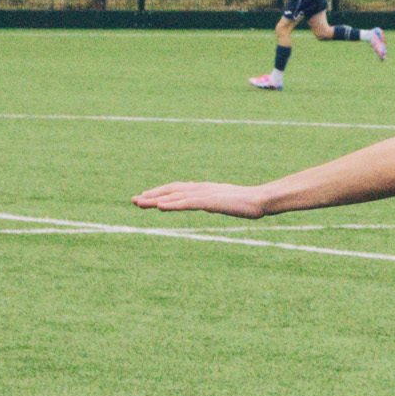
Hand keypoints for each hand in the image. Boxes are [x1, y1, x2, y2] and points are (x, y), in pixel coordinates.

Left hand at [132, 181, 267, 216]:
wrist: (261, 200)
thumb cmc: (248, 202)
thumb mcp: (227, 202)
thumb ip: (215, 202)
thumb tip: (210, 205)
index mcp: (204, 189)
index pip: (177, 189)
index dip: (160, 192)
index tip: (145, 197)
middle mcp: (200, 188)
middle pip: (170, 190)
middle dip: (151, 195)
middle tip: (133, 200)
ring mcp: (204, 194)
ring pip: (174, 195)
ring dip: (155, 199)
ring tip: (139, 202)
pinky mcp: (209, 201)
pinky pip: (185, 203)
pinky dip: (171, 204)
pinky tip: (159, 207)